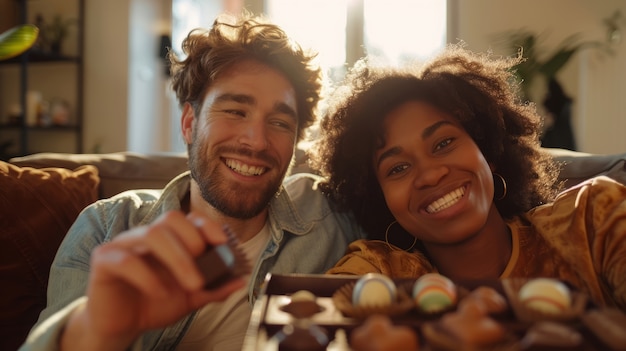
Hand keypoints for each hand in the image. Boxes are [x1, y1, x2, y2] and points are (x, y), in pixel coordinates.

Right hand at [61, 211, 245, 350]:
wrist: (120, 326)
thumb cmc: (154, 304)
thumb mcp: (190, 298)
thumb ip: (213, 289)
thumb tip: (240, 280)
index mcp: (167, 239)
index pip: (188, 218)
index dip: (206, 225)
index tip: (223, 243)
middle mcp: (145, 236)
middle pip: (170, 219)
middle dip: (192, 241)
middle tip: (204, 271)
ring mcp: (123, 245)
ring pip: (151, 234)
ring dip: (177, 259)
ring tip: (192, 285)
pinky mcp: (103, 260)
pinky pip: (126, 259)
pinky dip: (148, 276)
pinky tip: (161, 293)